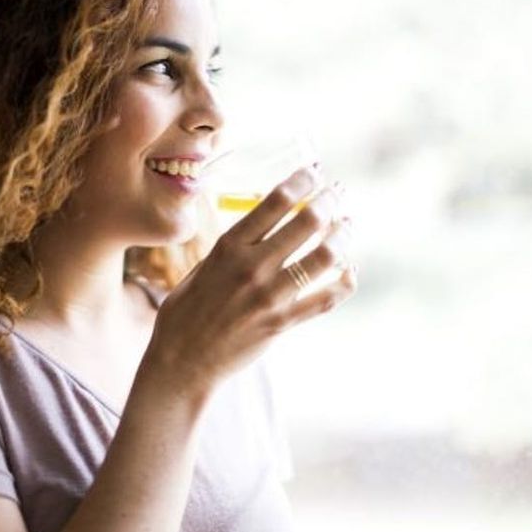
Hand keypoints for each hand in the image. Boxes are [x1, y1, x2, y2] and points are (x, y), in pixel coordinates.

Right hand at [139, 164, 356, 400]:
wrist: (181, 360)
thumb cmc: (188, 311)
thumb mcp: (204, 266)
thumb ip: (234, 246)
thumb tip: (263, 221)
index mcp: (229, 246)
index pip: (275, 202)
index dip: (302, 181)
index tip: (315, 171)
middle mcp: (251, 266)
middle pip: (306, 222)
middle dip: (329, 201)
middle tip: (337, 193)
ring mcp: (268, 295)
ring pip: (323, 257)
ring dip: (341, 236)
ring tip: (347, 226)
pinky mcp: (281, 323)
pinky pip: (325, 299)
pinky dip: (344, 282)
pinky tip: (349, 271)